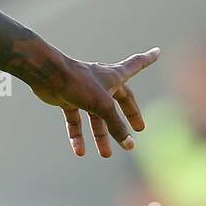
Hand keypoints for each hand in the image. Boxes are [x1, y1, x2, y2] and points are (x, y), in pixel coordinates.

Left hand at [31, 48, 159, 157]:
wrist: (48, 76)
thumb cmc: (79, 84)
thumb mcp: (103, 106)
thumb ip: (117, 126)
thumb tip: (129, 144)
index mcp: (114, 76)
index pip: (136, 66)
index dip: (147, 60)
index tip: (157, 51)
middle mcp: (101, 83)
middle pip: (118, 101)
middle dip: (128, 116)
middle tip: (138, 130)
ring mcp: (83, 92)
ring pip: (95, 117)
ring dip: (100, 135)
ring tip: (106, 154)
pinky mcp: (67, 99)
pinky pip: (75, 121)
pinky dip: (77, 135)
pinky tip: (79, 152)